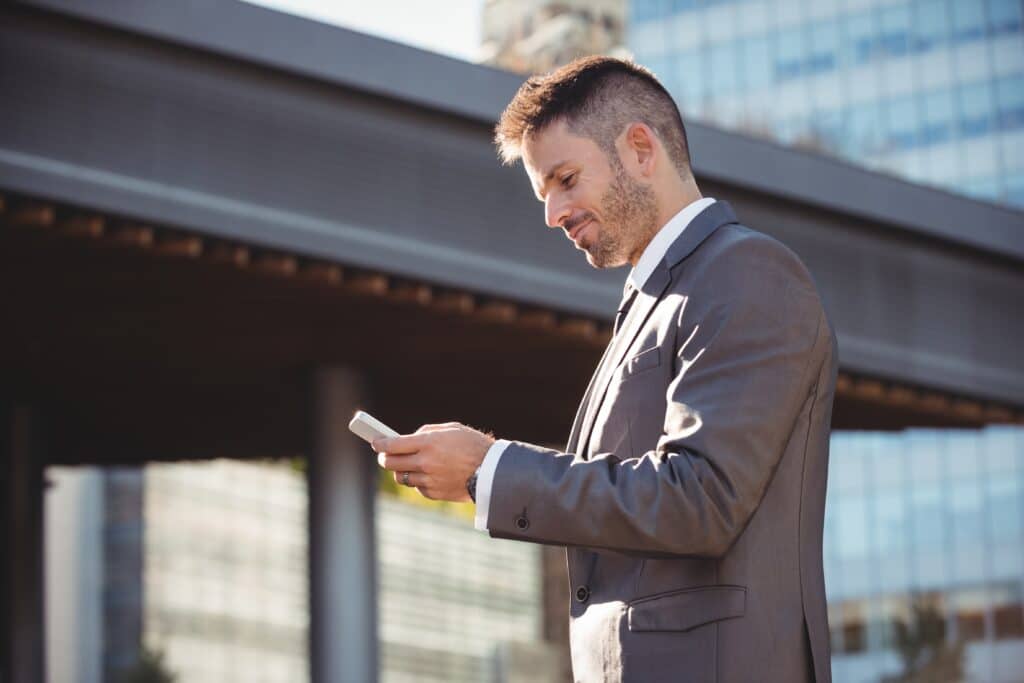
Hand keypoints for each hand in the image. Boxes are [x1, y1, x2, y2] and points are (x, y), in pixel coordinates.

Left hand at [373, 422, 494, 501]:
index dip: (380, 443)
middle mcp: (426, 462)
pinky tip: (427, 474)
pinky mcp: (434, 493)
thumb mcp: (451, 429)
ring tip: (406, 465)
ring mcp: (429, 479)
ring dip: (401, 470)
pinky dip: (418, 480)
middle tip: (385, 455)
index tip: (375, 442)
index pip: (393, 444)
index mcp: (429, 442)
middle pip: (391, 463)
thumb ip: (427, 432)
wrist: (492, 470)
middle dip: (385, 459)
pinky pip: (417, 487)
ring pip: (402, 477)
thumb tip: (408, 439)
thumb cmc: (473, 445)